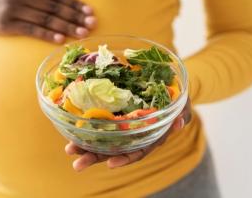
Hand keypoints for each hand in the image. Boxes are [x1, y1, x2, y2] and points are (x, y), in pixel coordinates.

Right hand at [0, 0, 96, 42]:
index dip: (74, 4)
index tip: (89, 12)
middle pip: (53, 7)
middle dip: (74, 17)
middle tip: (91, 24)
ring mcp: (13, 9)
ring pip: (45, 20)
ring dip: (66, 27)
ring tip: (82, 33)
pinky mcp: (7, 24)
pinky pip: (31, 30)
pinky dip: (47, 35)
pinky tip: (61, 39)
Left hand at [65, 99, 191, 171]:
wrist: (166, 86)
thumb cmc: (175, 99)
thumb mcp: (182, 106)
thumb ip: (182, 115)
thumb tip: (179, 121)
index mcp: (149, 138)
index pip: (137, 152)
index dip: (124, 159)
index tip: (110, 164)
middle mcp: (132, 136)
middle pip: (113, 151)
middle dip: (94, 158)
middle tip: (77, 163)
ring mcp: (121, 127)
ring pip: (101, 140)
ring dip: (84, 146)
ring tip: (69, 150)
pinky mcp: (112, 115)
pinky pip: (98, 123)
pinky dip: (85, 128)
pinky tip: (71, 131)